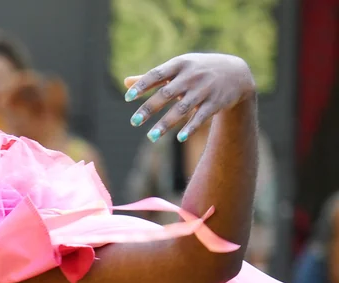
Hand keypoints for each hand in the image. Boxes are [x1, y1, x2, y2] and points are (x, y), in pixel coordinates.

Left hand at [124, 53, 255, 142]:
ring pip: (182, 108)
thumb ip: (153, 77)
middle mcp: (192, 76)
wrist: (236, 72)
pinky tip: (180, 138)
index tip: (127, 98)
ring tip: (151, 137)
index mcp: (180, 65)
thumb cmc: (198, 70)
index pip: (157, 74)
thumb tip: (126, 83)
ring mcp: (205, 89)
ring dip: (166, 123)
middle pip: (167, 93)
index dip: (142, 85)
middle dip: (149, 108)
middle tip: (133, 122)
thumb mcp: (178, 68)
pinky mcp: (216, 102)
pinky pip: (201, 116)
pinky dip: (191, 127)